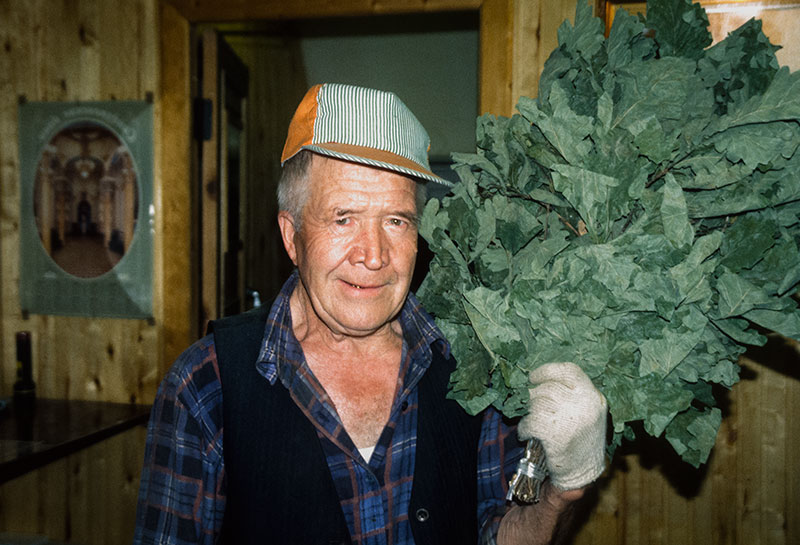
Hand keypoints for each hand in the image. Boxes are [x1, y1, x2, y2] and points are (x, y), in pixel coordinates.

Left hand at [517, 362, 606, 489]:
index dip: (548, 371)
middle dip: (534, 396)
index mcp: (593, 396)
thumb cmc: (581, 440)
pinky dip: (524, 427)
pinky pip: (530, 421)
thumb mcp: (587, 413)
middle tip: (530, 405)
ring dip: (529, 412)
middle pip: (548, 387)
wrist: (582, 474)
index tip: (534, 376)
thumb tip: (540, 379)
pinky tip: (526, 433)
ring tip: (531, 421)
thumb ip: (572, 394)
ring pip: (537, 403)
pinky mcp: (555, 434)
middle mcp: (585, 404)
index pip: (569, 371)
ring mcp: (571, 418)